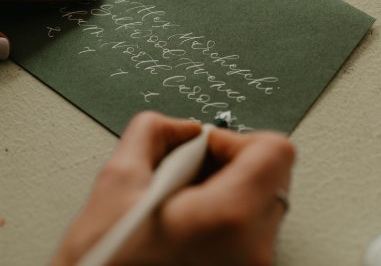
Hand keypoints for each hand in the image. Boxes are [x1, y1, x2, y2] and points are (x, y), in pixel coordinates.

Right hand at [53, 112, 294, 265]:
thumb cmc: (104, 262)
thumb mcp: (117, 182)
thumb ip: (155, 132)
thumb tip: (183, 127)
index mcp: (229, 217)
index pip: (275, 151)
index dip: (234, 139)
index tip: (201, 149)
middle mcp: (253, 250)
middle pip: (272, 176)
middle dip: (229, 164)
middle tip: (184, 178)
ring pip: (261, 204)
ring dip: (227, 192)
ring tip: (180, 208)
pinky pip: (251, 233)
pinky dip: (224, 220)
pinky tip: (186, 229)